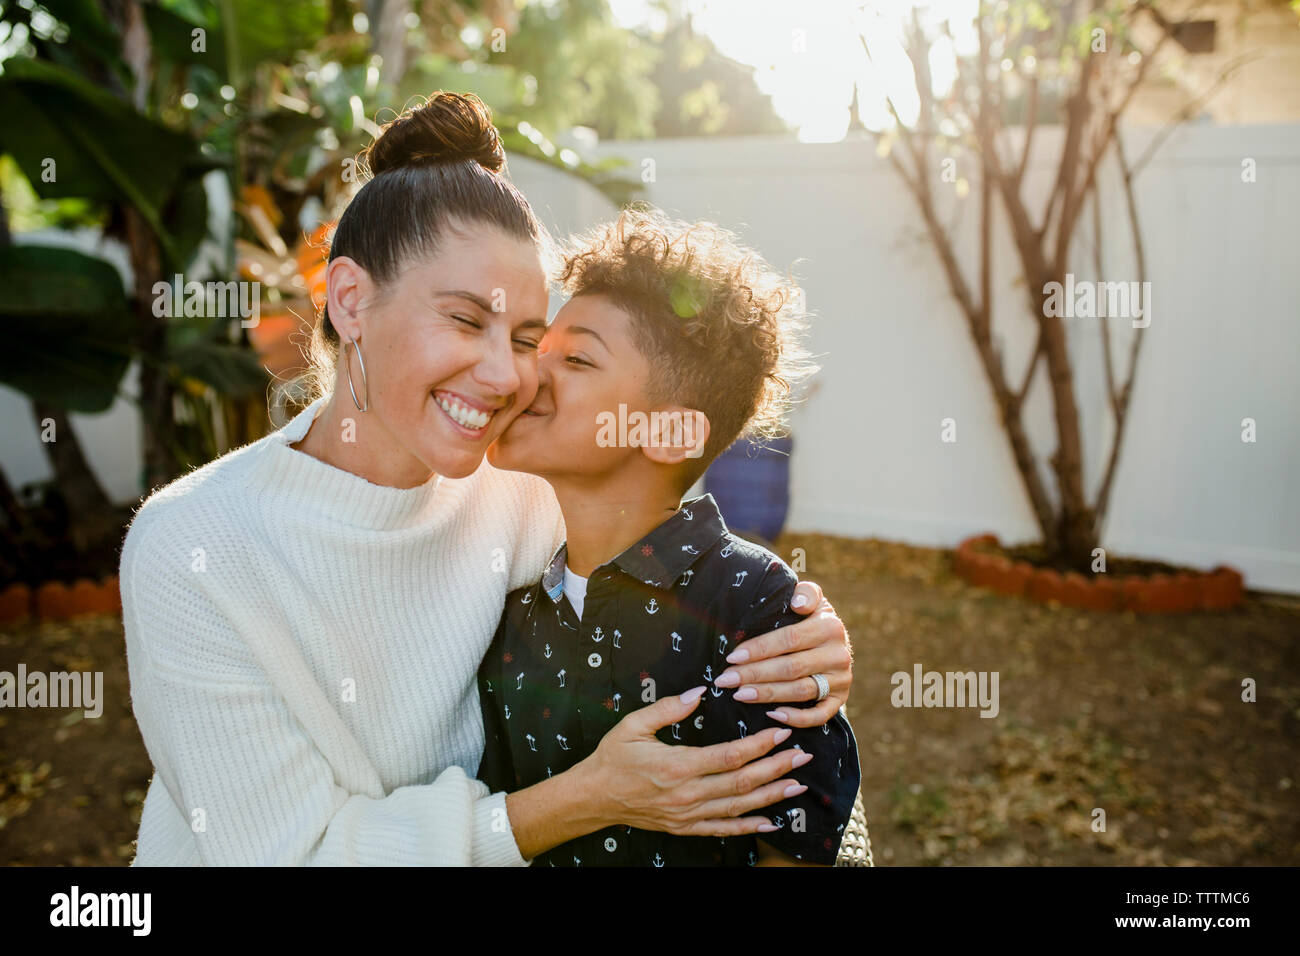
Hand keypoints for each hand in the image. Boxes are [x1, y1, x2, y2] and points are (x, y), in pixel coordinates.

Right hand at [582, 686, 815, 836]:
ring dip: (771, 796)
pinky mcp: (685, 827)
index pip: (729, 756)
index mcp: (677, 766)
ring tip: (798, 784)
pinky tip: (773, 821)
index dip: (760, 745)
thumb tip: (700, 692)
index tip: (782, 732)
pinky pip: (723, 829)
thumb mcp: (633, 725)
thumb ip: (669, 708)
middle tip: (802, 755)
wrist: (593, 797)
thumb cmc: (612, 758)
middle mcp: (687, 794)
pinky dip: (750, 827)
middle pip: (742, 783)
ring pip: (739, 808)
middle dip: (776, 768)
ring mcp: (687, 814)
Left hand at [713, 580, 852, 727]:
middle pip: (791, 667)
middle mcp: (839, 654)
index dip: (759, 649)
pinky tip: (773, 715)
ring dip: (767, 695)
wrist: (836, 640)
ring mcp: (842, 679)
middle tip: (726, 680)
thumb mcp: (812, 598)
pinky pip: (821, 715)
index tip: (732, 657)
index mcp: (830, 626)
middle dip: (754, 674)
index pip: (789, 639)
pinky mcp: (841, 699)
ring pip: (801, 691)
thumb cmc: (811, 617)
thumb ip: (806, 593)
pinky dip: (797, 718)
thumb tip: (797, 603)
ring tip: (739, 694)